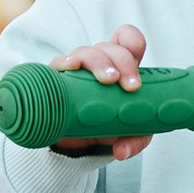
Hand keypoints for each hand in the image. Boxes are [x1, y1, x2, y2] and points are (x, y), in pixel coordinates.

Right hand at [51, 20, 149, 157]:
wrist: (74, 140)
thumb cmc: (106, 125)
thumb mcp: (126, 133)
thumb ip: (133, 140)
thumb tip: (122, 152)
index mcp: (120, 66)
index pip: (127, 41)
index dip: (132, 44)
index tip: (137, 73)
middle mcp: (98, 63)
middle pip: (110, 47)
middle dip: (124, 62)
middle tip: (131, 87)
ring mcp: (76, 68)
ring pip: (86, 52)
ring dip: (100, 62)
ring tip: (108, 81)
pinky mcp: (56, 78)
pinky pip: (58, 64)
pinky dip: (66, 62)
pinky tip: (71, 67)